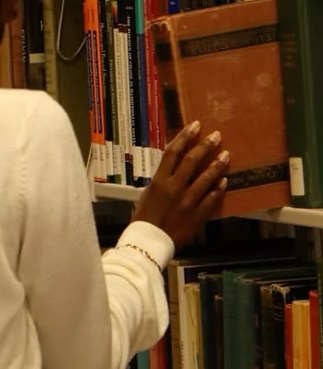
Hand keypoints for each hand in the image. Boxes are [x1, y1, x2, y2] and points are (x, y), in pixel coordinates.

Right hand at [132, 122, 229, 249]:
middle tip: (217, 135)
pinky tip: (224, 180)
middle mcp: (174, 188)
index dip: (185, 137)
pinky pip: (211, 200)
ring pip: (205, 178)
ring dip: (217, 165)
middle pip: (192, 161)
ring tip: (226, 154)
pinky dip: (218, 189)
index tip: (196, 126)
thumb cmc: (143, 218)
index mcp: (159, 181)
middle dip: (205, 146)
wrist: (148, 242)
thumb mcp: (147, 194)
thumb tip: (173, 169)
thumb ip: (161, 181)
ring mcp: (187, 202)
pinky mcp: (196, 216)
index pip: (173, 152)